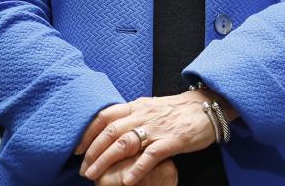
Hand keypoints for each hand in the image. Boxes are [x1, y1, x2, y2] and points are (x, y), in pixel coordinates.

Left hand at [77, 92, 217, 183]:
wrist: (208, 106)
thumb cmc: (178, 109)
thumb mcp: (151, 107)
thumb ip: (133, 116)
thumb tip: (112, 126)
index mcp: (136, 106)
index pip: (105, 116)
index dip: (88, 132)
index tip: (77, 148)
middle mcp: (143, 114)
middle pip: (110, 132)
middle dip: (93, 152)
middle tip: (83, 169)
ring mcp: (157, 127)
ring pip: (125, 143)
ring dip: (106, 160)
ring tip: (95, 176)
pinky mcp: (172, 140)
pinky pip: (151, 155)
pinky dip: (137, 168)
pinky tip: (127, 181)